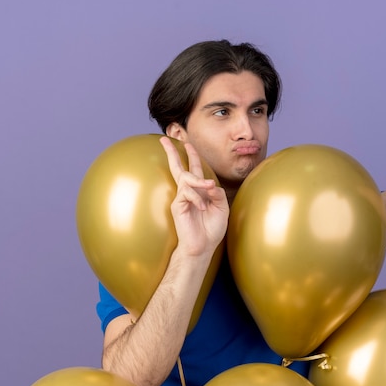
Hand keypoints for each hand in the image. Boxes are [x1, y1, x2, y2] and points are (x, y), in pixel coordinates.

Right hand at [159, 136, 228, 256]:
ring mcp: (181, 198)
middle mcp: (188, 192)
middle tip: (164, 139)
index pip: (193, 169)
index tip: (187, 143)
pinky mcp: (178, 206)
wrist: (202, 247)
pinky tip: (203, 208)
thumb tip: (209, 183)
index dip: (191, 156)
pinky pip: (186, 193)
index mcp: (198, 191)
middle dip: (172, 153)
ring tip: (209, 187)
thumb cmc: (211, 229)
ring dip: (199, 180)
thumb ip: (217, 193)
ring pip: (186, 179)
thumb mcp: (221, 208)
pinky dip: (197, 198)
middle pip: (178, 168)